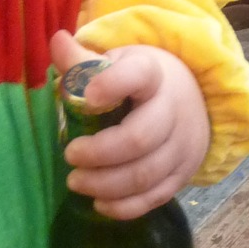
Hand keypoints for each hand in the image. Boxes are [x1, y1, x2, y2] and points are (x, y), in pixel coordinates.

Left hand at [50, 30, 209, 219]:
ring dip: (106, 184)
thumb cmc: (141, 82)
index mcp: (153, 75)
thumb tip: (57, 41)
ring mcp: (181, 146)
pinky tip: (99, 204)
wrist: (191, 99)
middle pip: (139, 139)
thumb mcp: (117, 63)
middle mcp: (173, 110)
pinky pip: (155, 197)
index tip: (86, 98)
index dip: (113, 85)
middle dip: (100, 153)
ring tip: (76, 182)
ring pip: (146, 174)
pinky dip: (125, 206)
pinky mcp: (181, 174)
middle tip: (69, 155)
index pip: (138, 76)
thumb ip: (84, 60)